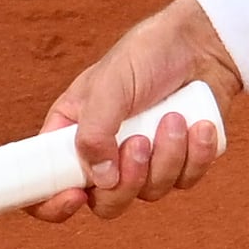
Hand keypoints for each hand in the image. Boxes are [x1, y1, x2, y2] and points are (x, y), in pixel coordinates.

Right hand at [35, 0, 245, 220]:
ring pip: (150, 193)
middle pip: (106, 204)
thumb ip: (96, 132)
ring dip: (166, 157)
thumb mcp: (110, 84)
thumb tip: (101, 180)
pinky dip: (196, 155)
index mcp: (72, 136)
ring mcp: (145, 163)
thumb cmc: (146, 55)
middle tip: (140, 142)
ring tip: (174, 118)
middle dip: (128, 179)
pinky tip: (200, 125)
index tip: (75, 196)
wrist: (201, 43)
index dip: (53, 205)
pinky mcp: (181, 161)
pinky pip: (186, 180)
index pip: (46, 186)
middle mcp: (106, 156)